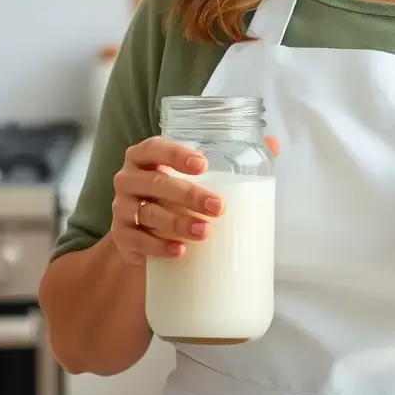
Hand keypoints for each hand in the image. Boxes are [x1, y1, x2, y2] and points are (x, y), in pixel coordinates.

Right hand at [111, 135, 278, 265]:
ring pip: (147, 213)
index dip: (176, 154)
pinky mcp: (121, 237)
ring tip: (205, 232)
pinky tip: (180, 251)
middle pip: (156, 183)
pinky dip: (158, 247)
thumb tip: (274, 143)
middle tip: (218, 207)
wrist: (142, 231)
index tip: (204, 165)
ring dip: (177, 223)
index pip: (155, 148)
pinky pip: (136, 241)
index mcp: (145, 156)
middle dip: (188, 195)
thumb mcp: (195, 175)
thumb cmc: (175, 193)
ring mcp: (121, 208)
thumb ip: (232, 156)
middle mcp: (128, 179)